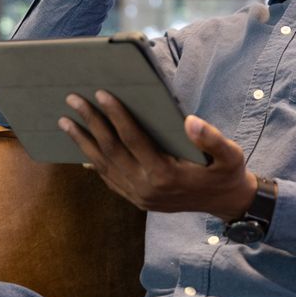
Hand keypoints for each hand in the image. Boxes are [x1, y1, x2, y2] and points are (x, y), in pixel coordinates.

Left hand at [57, 90, 257, 220]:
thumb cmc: (227, 172)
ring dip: (83, 142)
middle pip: (111, 150)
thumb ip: (212, 138)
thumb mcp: (230, 154)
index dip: (116, 115)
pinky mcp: (138, 200)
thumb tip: (190, 120)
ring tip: (65, 122)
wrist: (226, 203)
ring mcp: (139, 196)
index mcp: (165, 173)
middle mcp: (147, 187)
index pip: (133, 139)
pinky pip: (110, 180)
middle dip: (90, 122)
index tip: (100, 93)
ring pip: (104, 166)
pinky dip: (94, 164)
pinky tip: (81, 151)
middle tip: (73, 100)